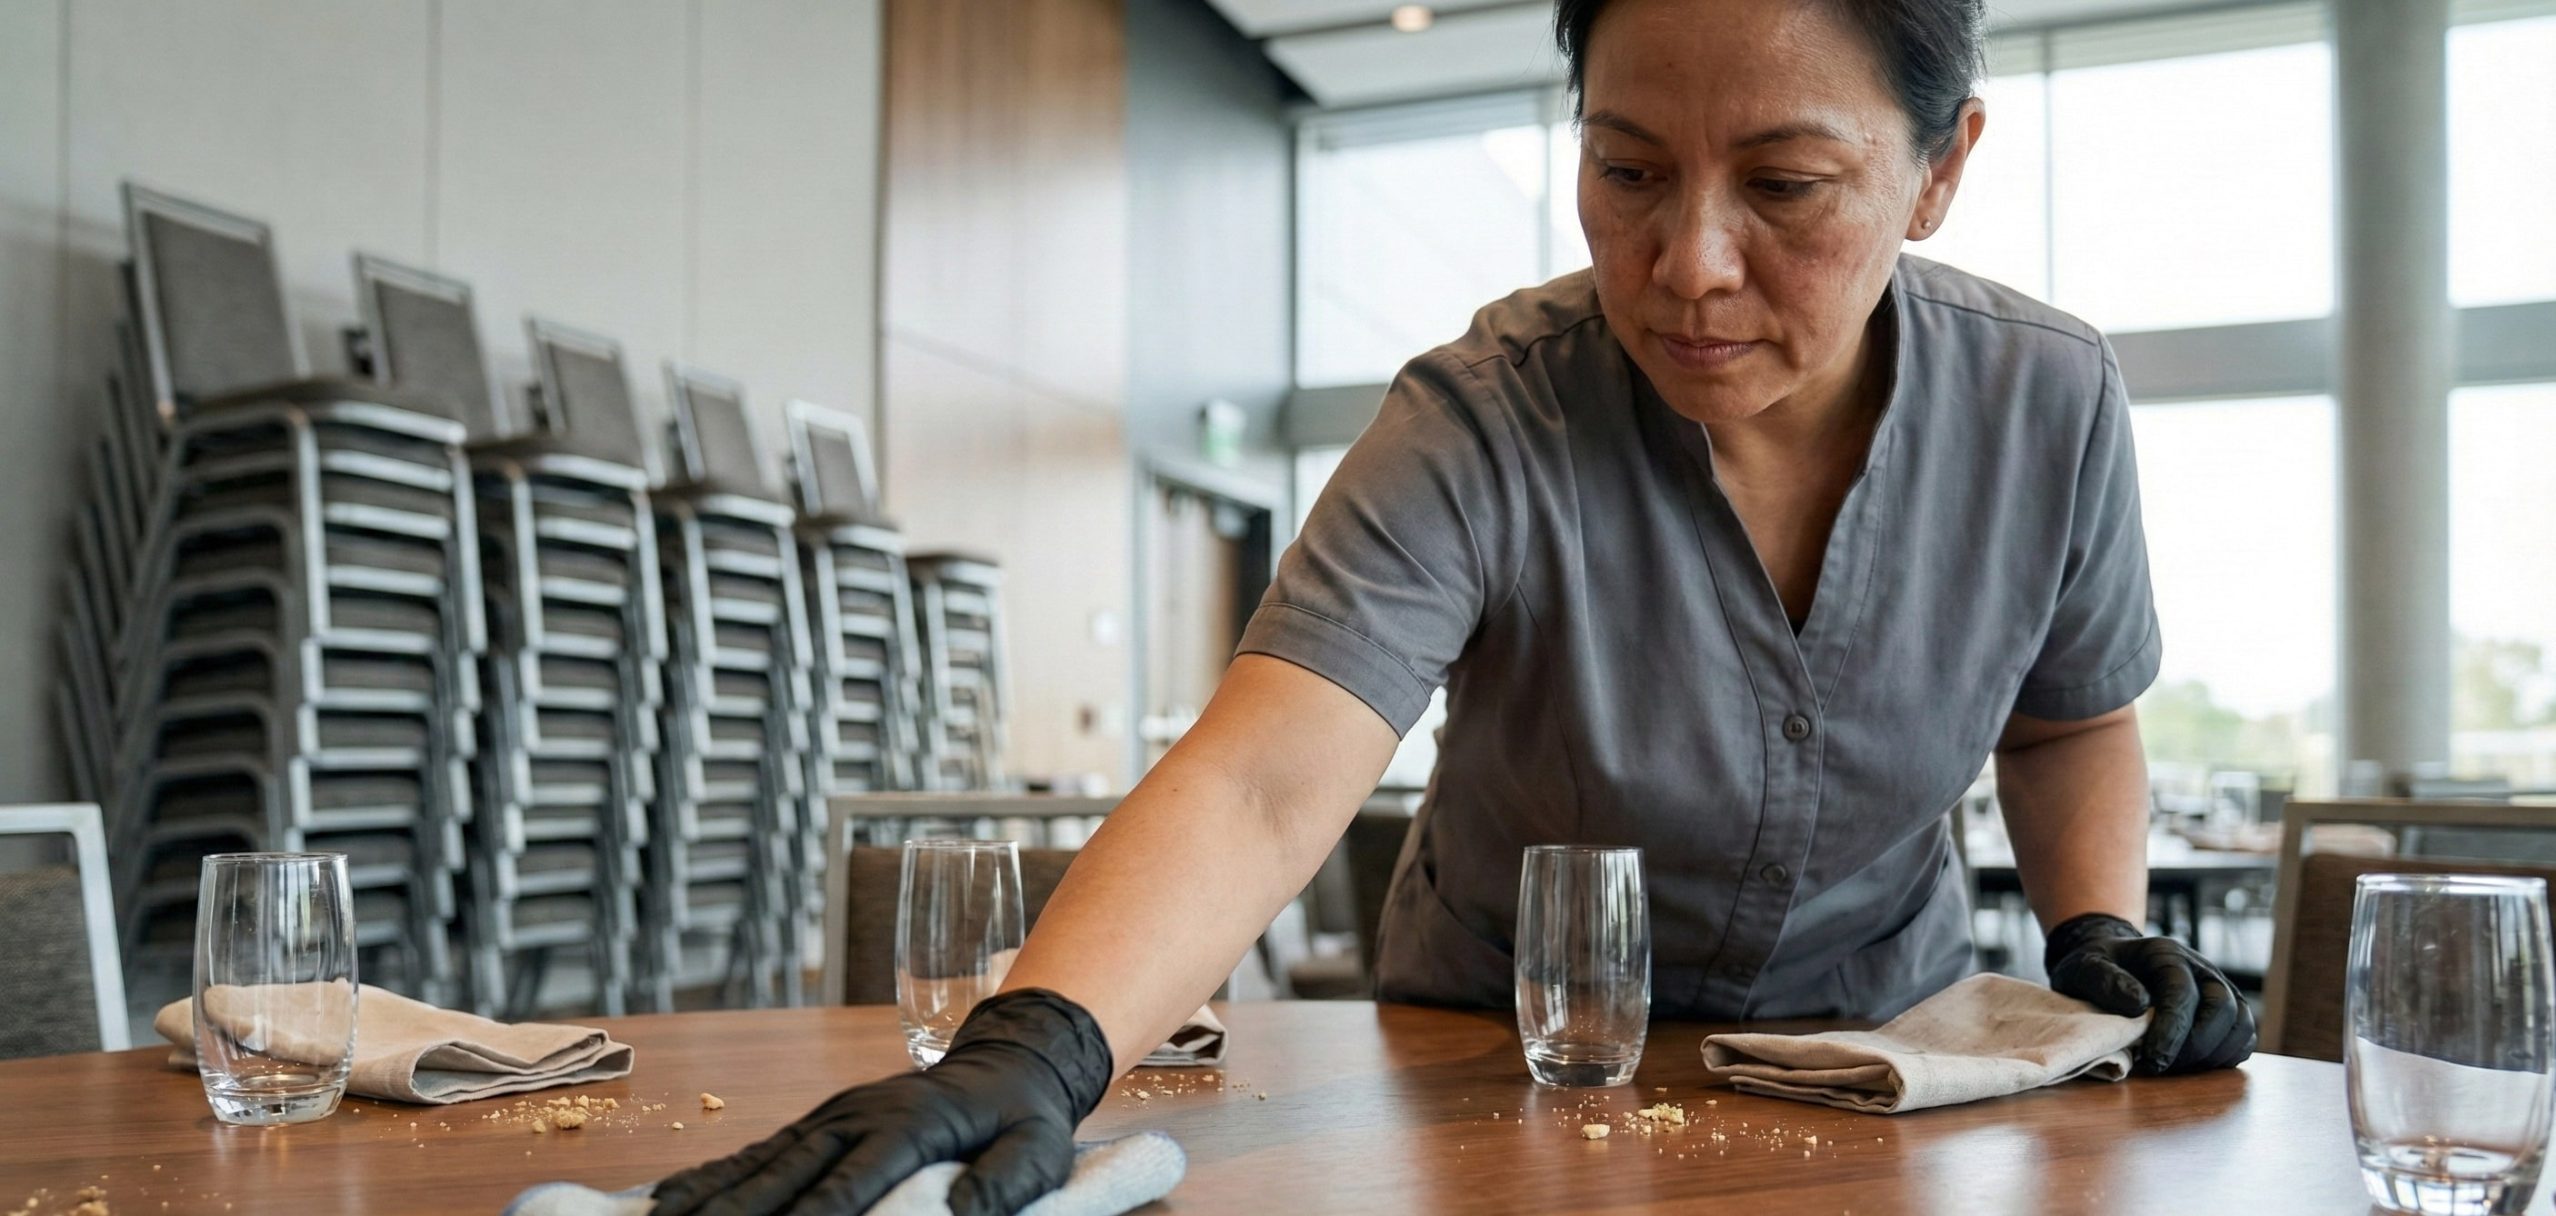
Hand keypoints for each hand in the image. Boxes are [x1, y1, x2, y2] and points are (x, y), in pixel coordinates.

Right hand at [650, 989, 1113, 1215]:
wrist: (1009, 1061)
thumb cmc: (1023, 1118)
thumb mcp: (1039, 1147)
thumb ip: (1006, 1180)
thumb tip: (965, 1211)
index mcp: (910, 1126)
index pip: (853, 1181)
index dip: (816, 1215)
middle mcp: (857, 1117)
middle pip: (789, 1174)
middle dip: (740, 1213)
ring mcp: (831, 1117)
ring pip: (760, 1163)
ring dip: (710, 1197)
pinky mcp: (818, 1124)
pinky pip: (757, 1152)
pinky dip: (712, 1177)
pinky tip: (670, 1201)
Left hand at [2043, 912, 2255, 1074]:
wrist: (2111, 964)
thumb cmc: (2097, 968)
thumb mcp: (2084, 967)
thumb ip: (2105, 981)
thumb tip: (2138, 1003)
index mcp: (2166, 954)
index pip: (2183, 992)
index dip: (2172, 1030)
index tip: (2152, 1060)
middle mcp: (2201, 969)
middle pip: (2222, 1008)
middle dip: (2196, 1045)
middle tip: (2163, 1067)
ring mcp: (2218, 989)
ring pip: (2241, 1023)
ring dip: (2214, 1054)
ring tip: (2177, 1068)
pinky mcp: (2226, 1011)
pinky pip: (2243, 1037)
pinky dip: (2227, 1056)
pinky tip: (2194, 1066)